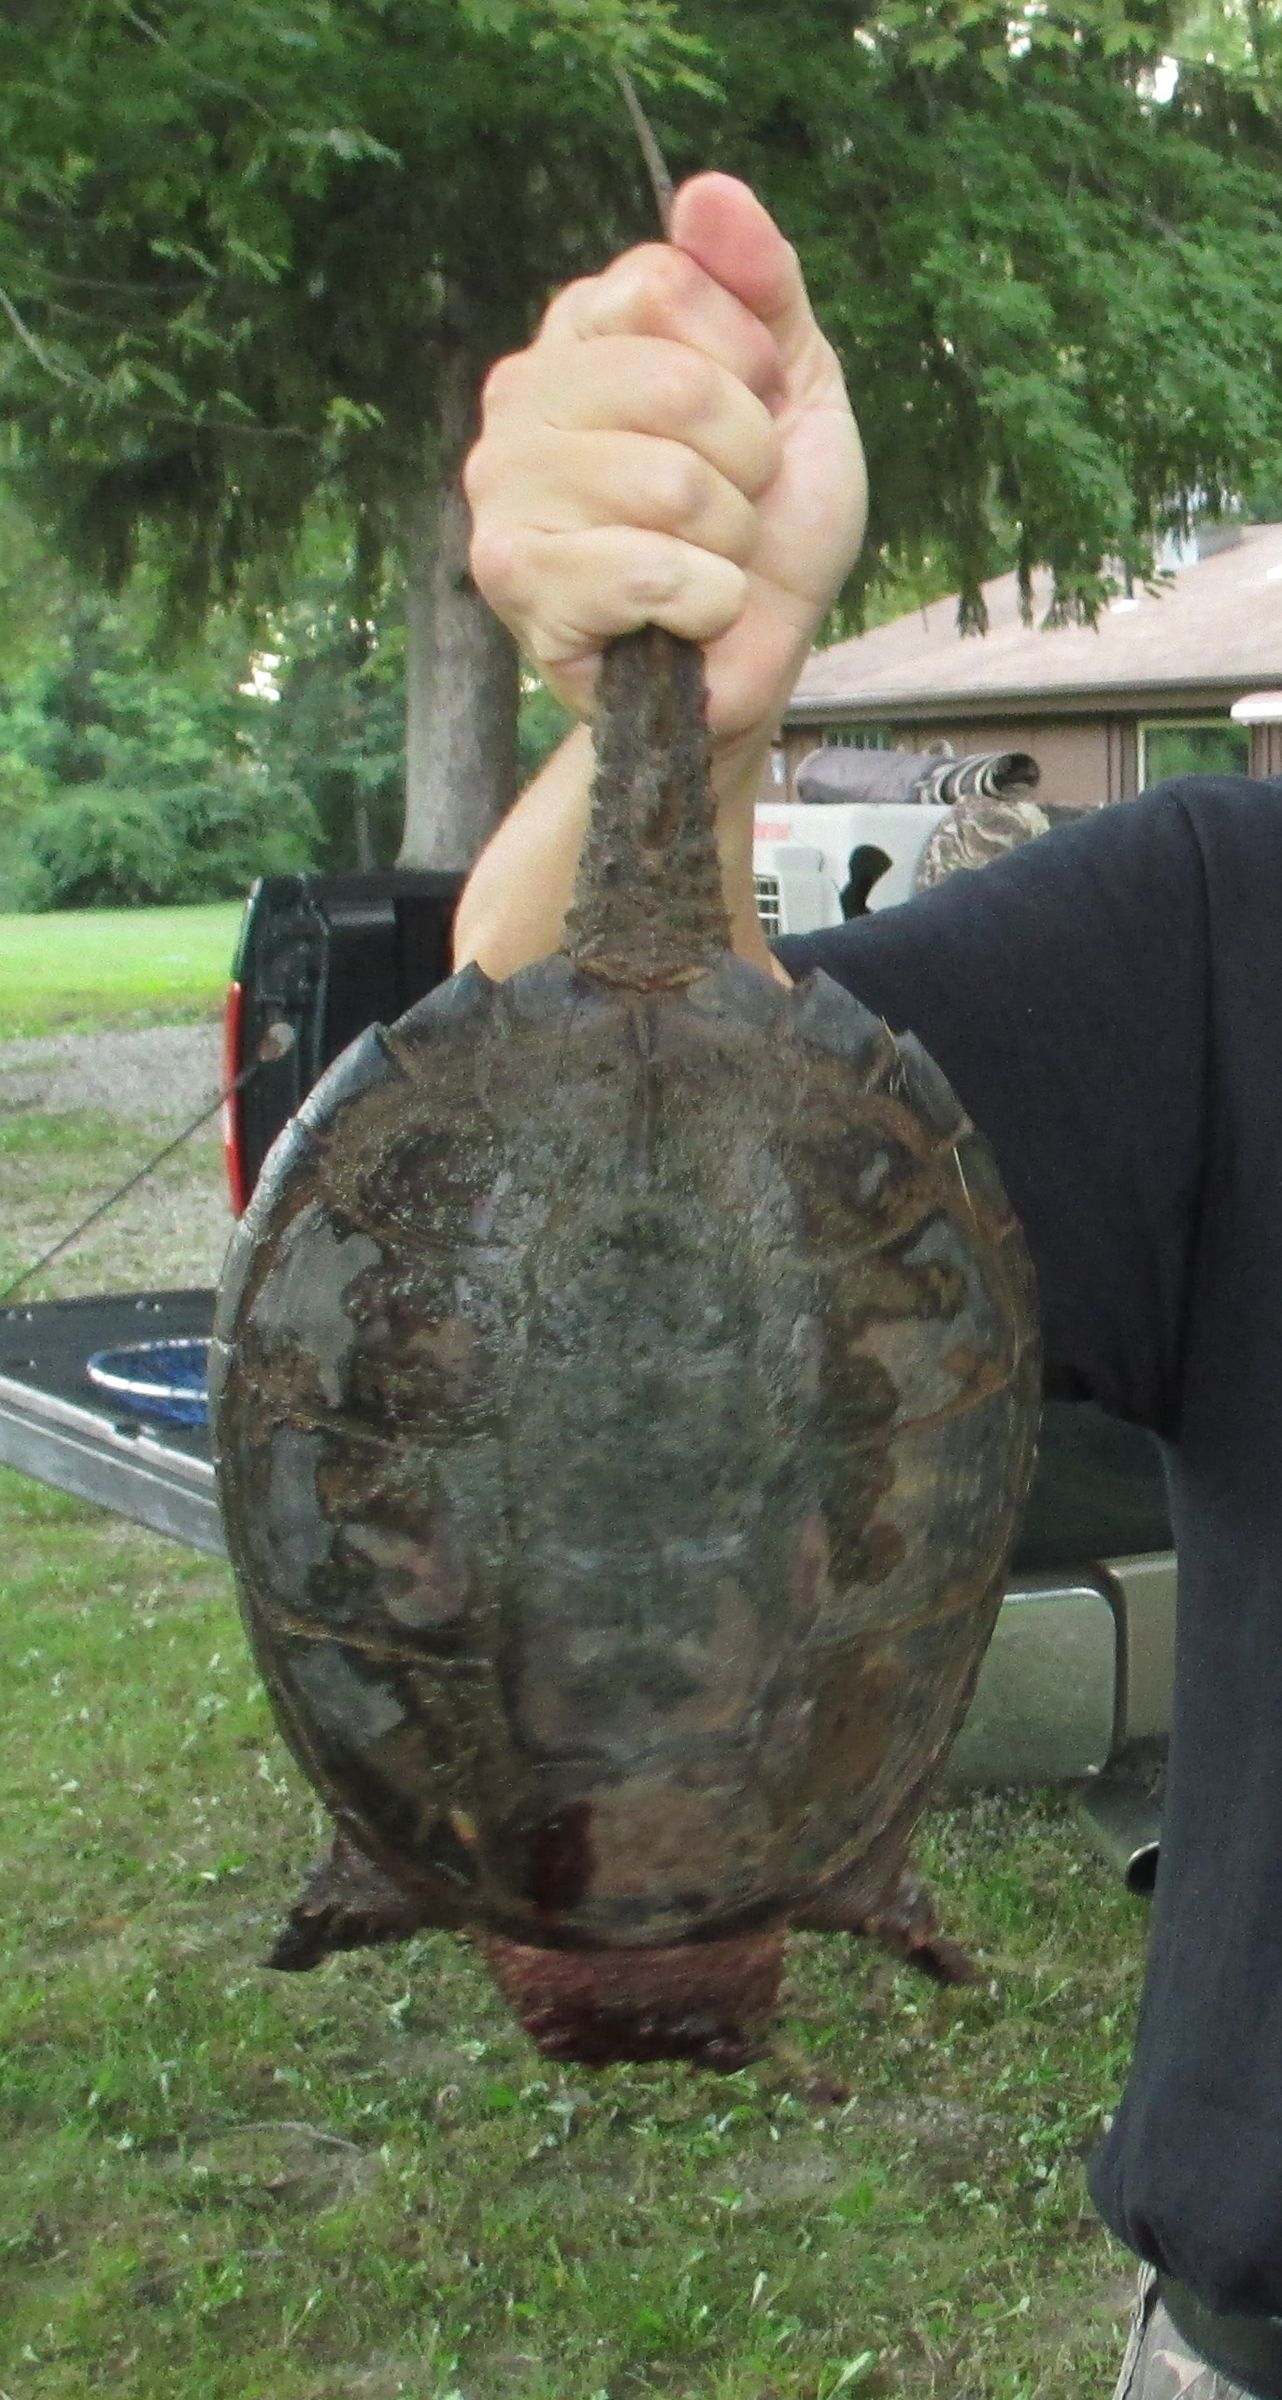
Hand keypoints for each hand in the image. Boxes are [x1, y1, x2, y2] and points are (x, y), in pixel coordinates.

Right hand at [465, 174, 866, 747]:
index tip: (752, 414)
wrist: (749, 660)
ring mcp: (503, 488)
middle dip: (747, 461)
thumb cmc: (765, 528)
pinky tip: (682, 617)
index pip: (669, 282)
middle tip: (733, 506)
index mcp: (581, 332)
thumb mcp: (794, 387)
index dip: (747, 360)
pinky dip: (704, 602)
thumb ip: (762, 284)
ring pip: (671, 485)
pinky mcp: (513, 578)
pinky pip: (648, 568)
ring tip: (707, 563)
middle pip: (675, 384)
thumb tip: (707, 191)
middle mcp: (522, 397)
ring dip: (730, 541)